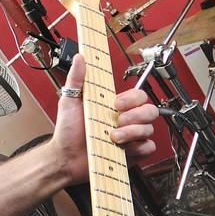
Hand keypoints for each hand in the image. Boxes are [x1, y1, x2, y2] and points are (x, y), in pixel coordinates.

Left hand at [51, 55, 160, 184]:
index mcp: (113, 106)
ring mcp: (129, 137)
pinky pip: (148, 147)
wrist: (65, 157)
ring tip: (113, 137)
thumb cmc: (67, 132)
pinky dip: (137, 147)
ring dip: (132, 132)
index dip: (131, 99)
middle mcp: (124, 120)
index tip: (116, 104)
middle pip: (149, 111)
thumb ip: (76, 79)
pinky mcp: (131, 153)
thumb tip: (80, 58)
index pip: (138, 95)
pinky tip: (122, 148)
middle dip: (135, 116)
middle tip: (118, 121)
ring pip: (149, 129)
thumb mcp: (69, 101)